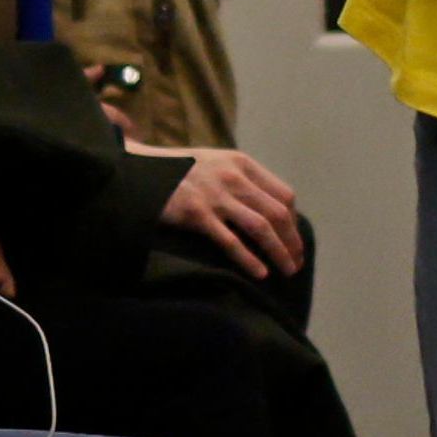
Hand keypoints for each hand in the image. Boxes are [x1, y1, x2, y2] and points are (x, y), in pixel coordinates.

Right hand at [143, 144, 304, 276]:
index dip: (294, 221)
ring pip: (260, 228)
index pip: (284, 195)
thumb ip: (241, 180)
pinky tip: (260, 273)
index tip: (293, 240)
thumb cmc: (180, 171)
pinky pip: (231, 241)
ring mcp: (215, 195)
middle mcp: (233, 177)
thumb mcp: (215, 163)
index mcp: (241, 163)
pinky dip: (249, 259)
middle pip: (277, 213)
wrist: (140, 170)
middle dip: (292, 241)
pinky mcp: (196, 214)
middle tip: (296, 263)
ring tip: (286, 271)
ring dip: (279, 252)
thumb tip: (269, 211)